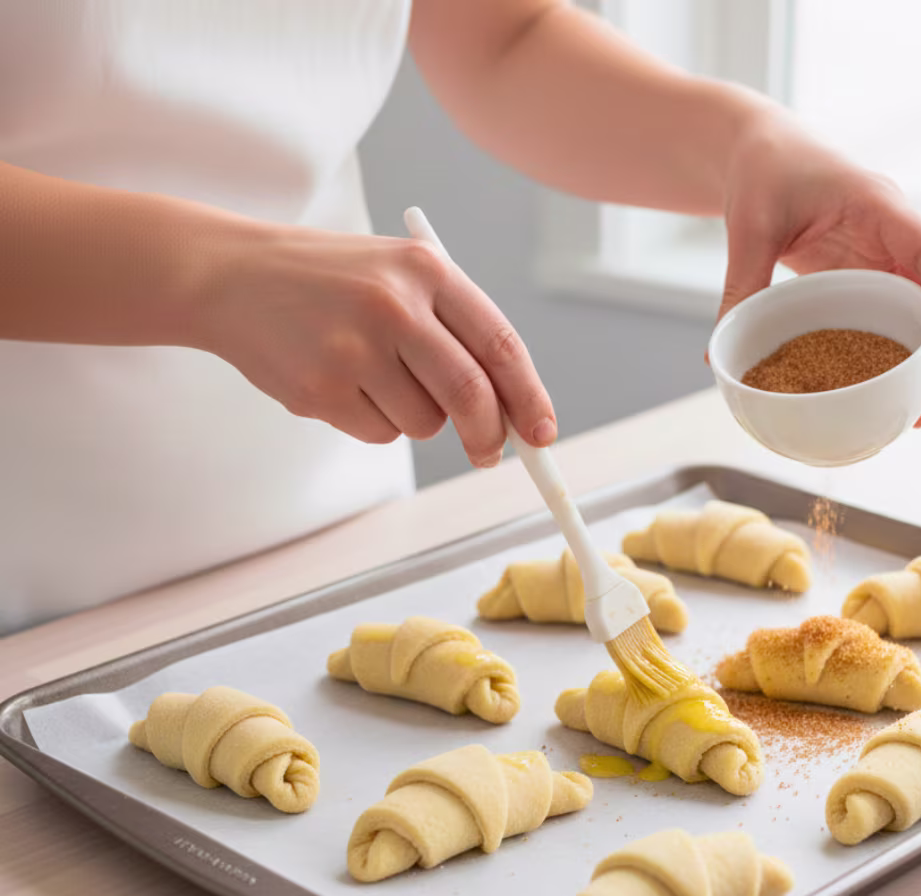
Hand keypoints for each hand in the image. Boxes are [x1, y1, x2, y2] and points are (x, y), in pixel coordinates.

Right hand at [195, 225, 555, 466]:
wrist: (230, 275)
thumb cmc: (330, 282)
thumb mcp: (396, 276)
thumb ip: (455, 330)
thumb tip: (512, 409)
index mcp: (424, 269)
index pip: (500, 344)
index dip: (529, 396)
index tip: (542, 433)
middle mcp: (393, 305)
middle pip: (470, 395)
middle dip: (489, 435)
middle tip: (489, 452)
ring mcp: (353, 348)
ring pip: (424, 422)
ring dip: (416, 418)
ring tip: (373, 376)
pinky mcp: (320, 388)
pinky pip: (380, 433)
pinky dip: (373, 422)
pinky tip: (340, 383)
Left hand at [718, 107, 920, 426]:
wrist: (759, 153)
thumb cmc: (762, 172)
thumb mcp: (750, 226)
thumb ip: (742, 284)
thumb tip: (719, 352)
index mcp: (878, 206)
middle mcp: (890, 233)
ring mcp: (879, 256)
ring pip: (915, 309)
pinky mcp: (860, 276)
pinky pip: (884, 314)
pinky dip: (889, 351)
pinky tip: (887, 390)